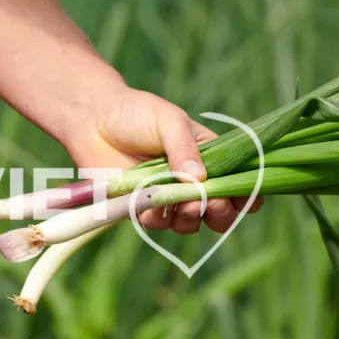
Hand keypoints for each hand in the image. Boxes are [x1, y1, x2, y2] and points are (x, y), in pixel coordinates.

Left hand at [62, 84, 262, 233]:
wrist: (93, 121)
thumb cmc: (136, 114)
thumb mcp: (169, 121)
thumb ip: (184, 149)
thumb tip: (200, 179)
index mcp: (208, 158)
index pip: (238, 183)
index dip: (245, 196)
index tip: (244, 200)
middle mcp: (192, 182)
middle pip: (219, 212)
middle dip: (220, 214)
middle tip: (210, 203)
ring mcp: (168, 197)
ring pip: (190, 223)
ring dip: (190, 219)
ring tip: (182, 204)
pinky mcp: (142, 208)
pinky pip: (158, 224)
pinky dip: (158, 218)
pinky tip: (150, 205)